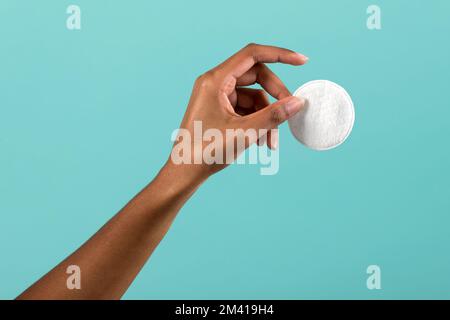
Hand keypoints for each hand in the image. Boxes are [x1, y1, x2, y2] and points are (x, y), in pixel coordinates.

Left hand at [170, 43, 307, 178]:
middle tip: (289, 112)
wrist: (185, 172)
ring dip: (266, 116)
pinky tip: (261, 142)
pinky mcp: (219, 110)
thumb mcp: (245, 133)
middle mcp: (214, 84)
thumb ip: (273, 116)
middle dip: (275, 96)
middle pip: (256, 76)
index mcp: (215, 81)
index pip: (252, 55)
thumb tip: (297, 102)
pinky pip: (245, 109)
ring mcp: (216, 97)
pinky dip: (256, 122)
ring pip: (253, 97)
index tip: (302, 61)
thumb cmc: (206, 152)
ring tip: (270, 142)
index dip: (280, 55)